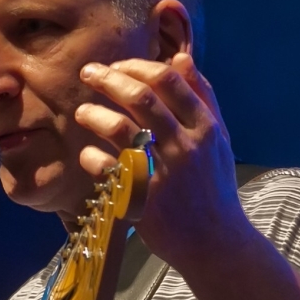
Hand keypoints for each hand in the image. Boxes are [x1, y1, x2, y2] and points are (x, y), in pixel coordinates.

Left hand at [74, 51, 256, 273]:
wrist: (214, 241)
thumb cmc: (213, 186)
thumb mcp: (218, 140)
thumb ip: (202, 99)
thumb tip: (179, 58)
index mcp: (205, 127)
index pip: (169, 80)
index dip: (136, 66)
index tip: (116, 66)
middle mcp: (185, 145)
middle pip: (141, 97)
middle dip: (108, 78)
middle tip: (87, 73)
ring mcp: (163, 172)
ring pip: (120, 128)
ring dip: (94, 114)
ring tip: (82, 112)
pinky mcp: (141, 198)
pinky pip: (106, 168)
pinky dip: (91, 156)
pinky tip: (88, 154)